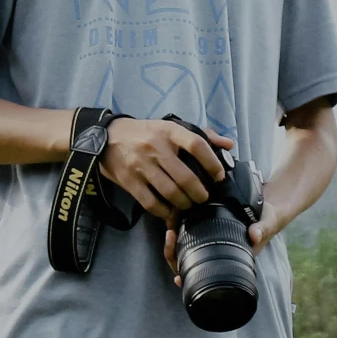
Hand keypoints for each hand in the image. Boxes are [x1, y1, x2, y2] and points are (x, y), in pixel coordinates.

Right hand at [99, 116, 233, 224]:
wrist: (108, 137)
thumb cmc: (146, 133)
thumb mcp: (171, 127)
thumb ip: (202, 135)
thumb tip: (228, 145)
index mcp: (169, 131)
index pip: (196, 144)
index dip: (212, 162)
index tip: (219, 175)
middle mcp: (155, 148)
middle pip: (185, 176)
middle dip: (200, 193)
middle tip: (203, 197)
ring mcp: (141, 165)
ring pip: (170, 192)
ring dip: (184, 203)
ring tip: (189, 204)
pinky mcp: (130, 181)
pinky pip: (151, 203)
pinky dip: (164, 211)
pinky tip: (170, 210)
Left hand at [161, 214, 282, 287]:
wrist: (270, 206)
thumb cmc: (269, 219)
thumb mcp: (268, 223)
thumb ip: (263, 229)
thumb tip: (255, 235)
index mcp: (231, 260)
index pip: (205, 276)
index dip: (189, 279)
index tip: (177, 278)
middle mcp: (218, 254)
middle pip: (187, 263)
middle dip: (173, 252)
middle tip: (170, 232)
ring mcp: (212, 242)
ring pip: (184, 248)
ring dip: (173, 238)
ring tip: (170, 221)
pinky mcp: (210, 228)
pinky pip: (189, 233)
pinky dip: (179, 226)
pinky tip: (174, 216)